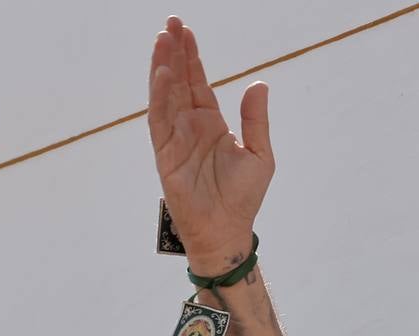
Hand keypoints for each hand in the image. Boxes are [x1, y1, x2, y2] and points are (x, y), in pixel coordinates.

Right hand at [148, 16, 273, 270]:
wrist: (227, 229)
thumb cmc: (243, 196)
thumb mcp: (259, 153)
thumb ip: (255, 119)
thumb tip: (259, 84)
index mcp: (212, 124)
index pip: (198, 83)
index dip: (191, 57)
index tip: (185, 31)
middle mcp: (191, 126)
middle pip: (179, 81)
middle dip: (174, 52)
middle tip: (170, 23)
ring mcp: (176, 138)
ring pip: (166, 95)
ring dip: (163, 67)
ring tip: (162, 39)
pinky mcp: (165, 153)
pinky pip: (160, 120)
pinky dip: (160, 96)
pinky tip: (162, 74)